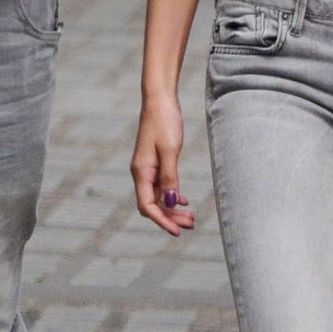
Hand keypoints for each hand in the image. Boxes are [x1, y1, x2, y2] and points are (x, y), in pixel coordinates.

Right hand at [131, 95, 193, 236]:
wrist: (159, 99)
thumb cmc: (164, 121)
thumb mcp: (170, 150)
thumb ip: (171, 177)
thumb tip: (172, 202)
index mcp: (141, 172)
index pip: (147, 206)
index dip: (162, 221)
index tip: (177, 232)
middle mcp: (141, 173)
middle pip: (152, 205)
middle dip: (170, 217)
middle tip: (191, 224)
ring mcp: (147, 168)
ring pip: (158, 197)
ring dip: (173, 208)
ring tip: (191, 217)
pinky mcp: (155, 162)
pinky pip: (161, 186)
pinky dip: (172, 195)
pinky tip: (184, 200)